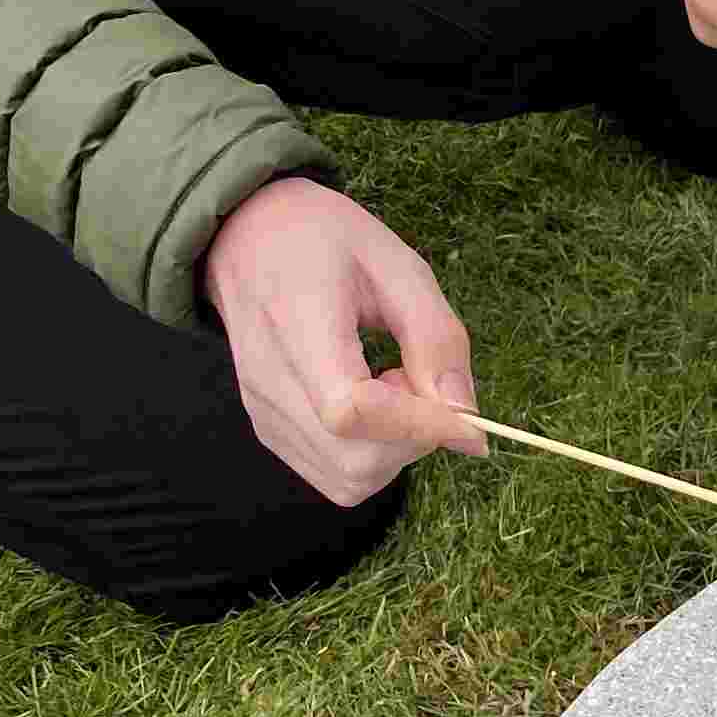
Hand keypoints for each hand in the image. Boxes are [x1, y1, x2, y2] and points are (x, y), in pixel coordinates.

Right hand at [200, 178, 483, 506]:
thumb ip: (435, 338)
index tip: (469, 422)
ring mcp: (263, 413)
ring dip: (393, 449)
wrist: (247, 238)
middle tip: (417, 381)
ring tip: (390, 385)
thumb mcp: (397, 266)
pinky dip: (370, 454)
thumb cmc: (323, 239)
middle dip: (413, 439)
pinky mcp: (268, 429)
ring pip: (349, 478)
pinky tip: (370, 401)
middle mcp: (269, 383)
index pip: (353, 411)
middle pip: (354, 461)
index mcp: (297, 324)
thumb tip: (465, 412)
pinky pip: (333, 473)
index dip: (420, 426)